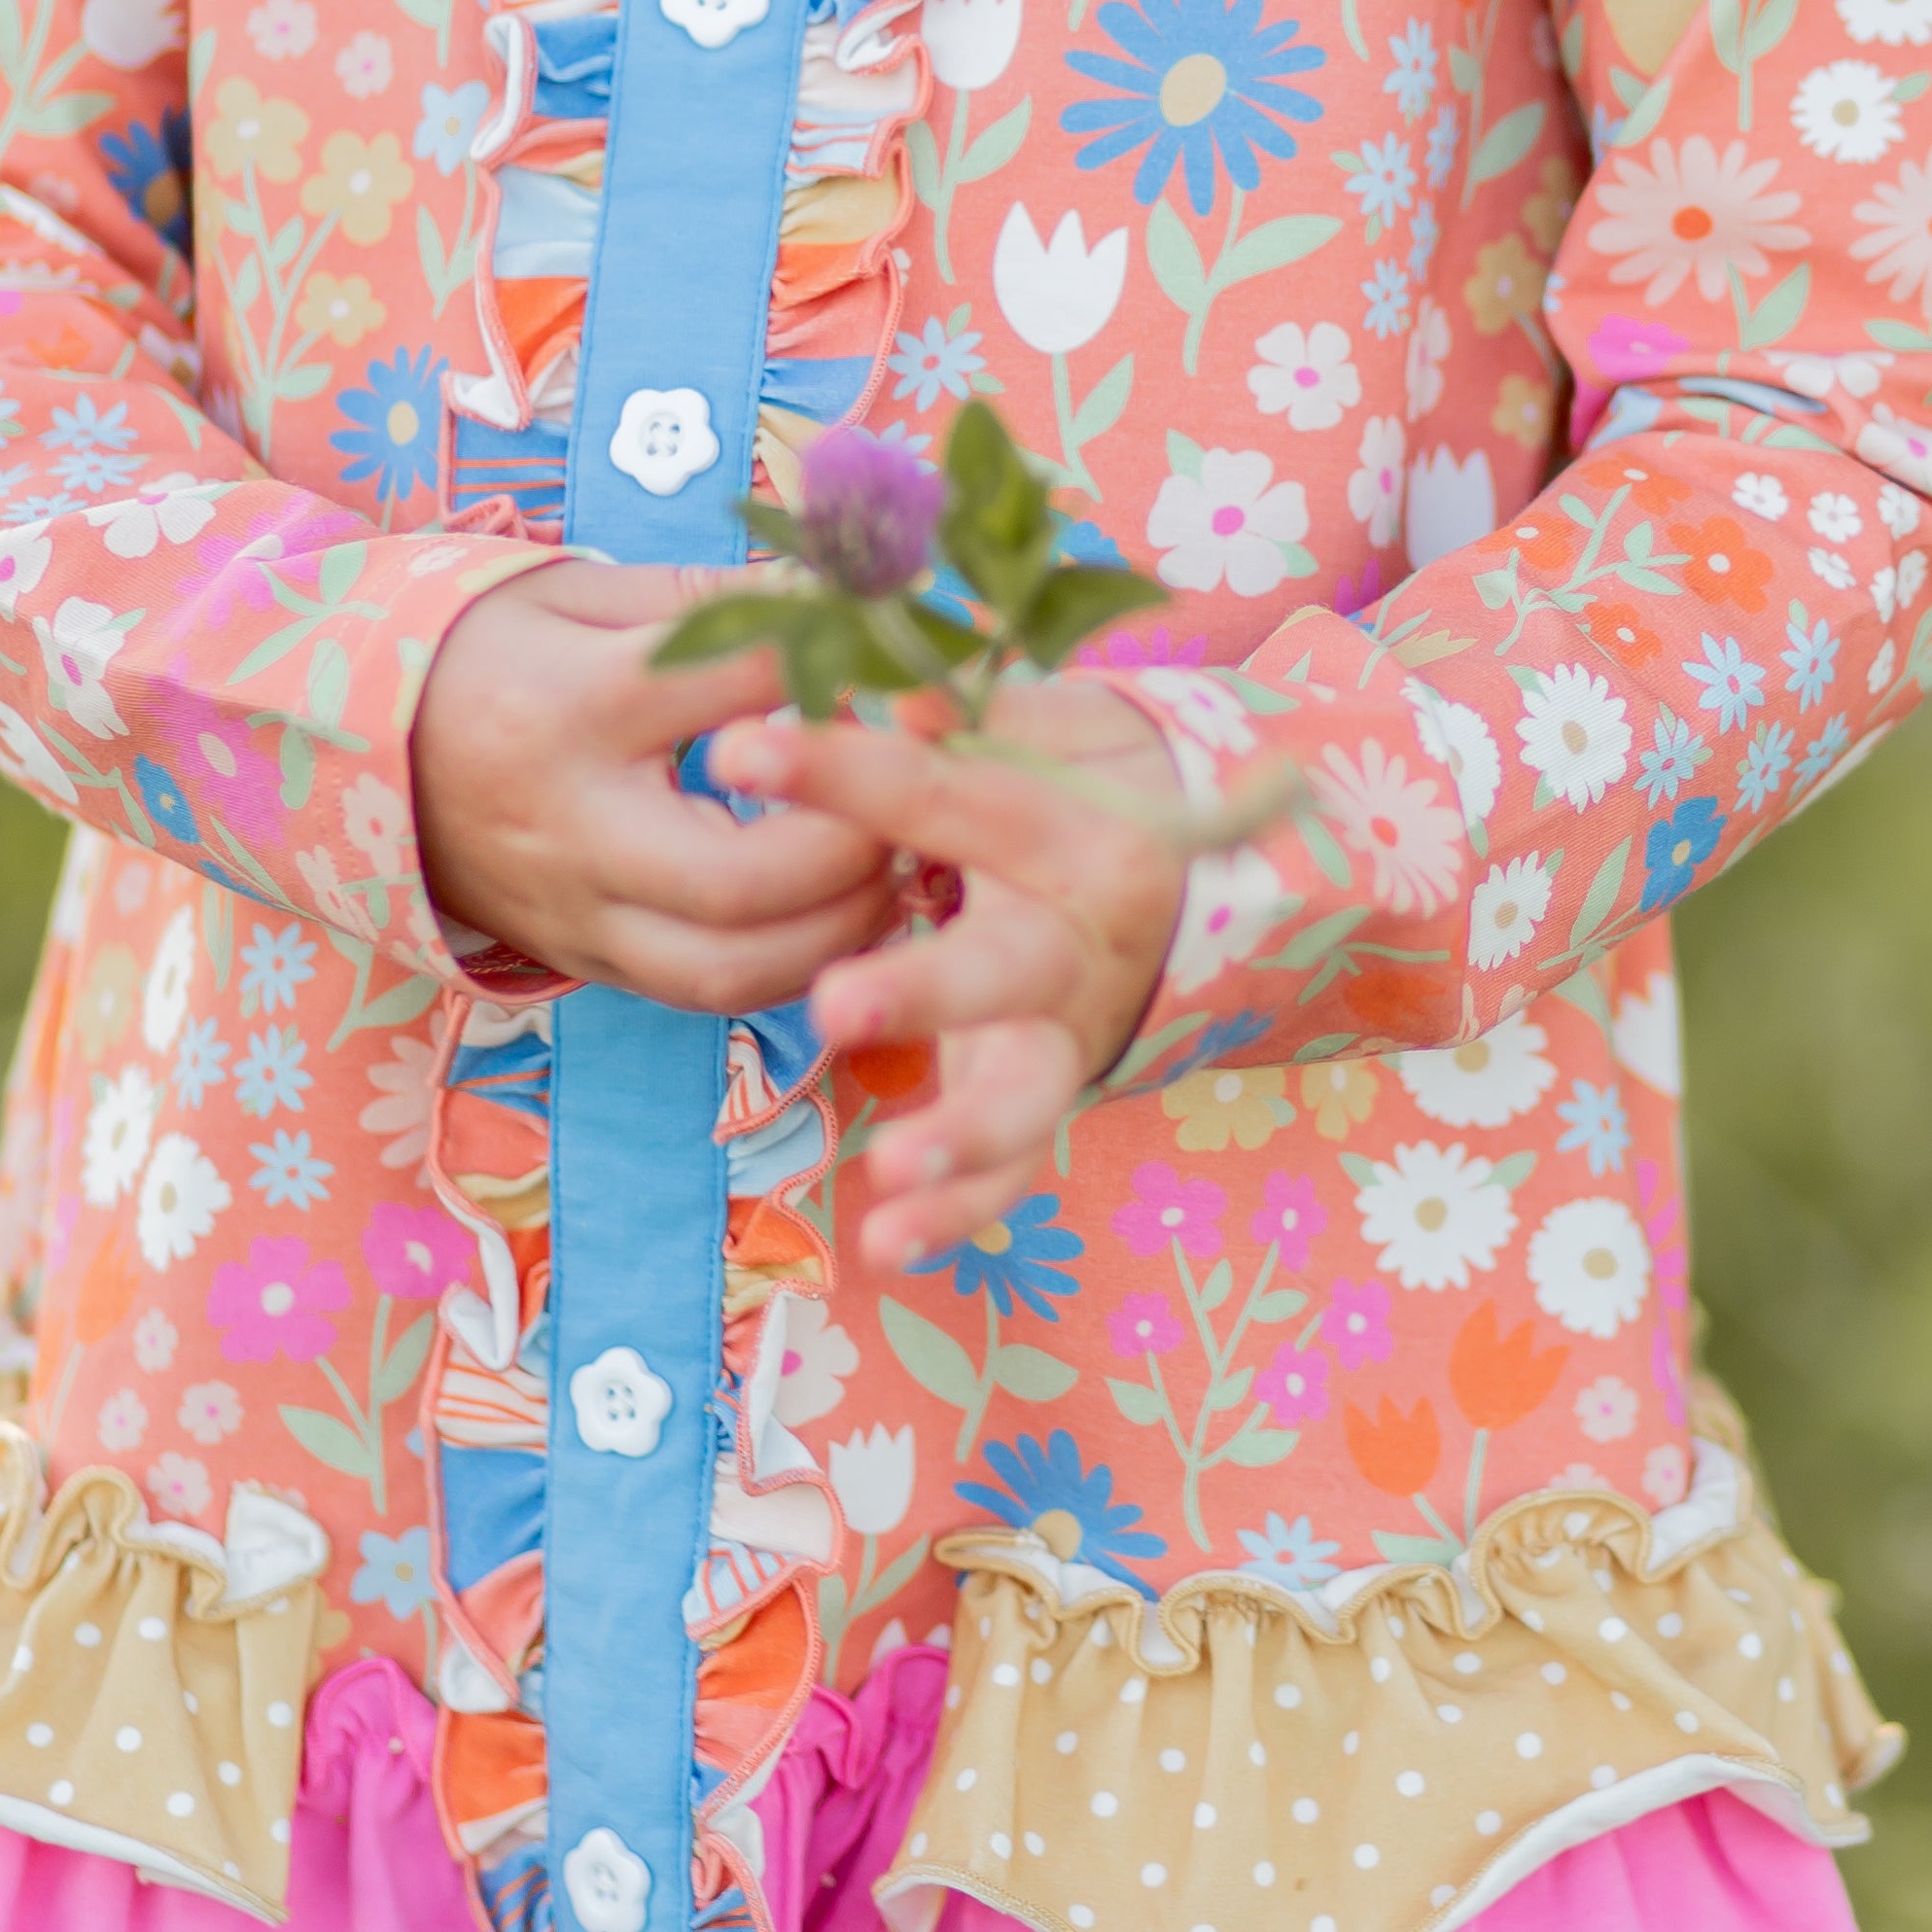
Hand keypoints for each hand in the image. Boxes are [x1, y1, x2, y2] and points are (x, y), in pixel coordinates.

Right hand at [412, 555, 892, 1005]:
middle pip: (739, 875)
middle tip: (911, 795)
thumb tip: (848, 593)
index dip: (842, 669)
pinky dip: (795, 964)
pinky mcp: (583, 959)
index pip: (738, 684)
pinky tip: (845, 912)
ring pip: (729, 967)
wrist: (360, 749)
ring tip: (897, 863)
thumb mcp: (581, 592)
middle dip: (851, 842)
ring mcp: (575, 910)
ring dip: (840, 928)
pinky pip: (705, 994)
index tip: (908, 662)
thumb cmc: (489, 652)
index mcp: (575, 705)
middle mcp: (572, 825)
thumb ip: (711, 599)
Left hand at [709, 681, 1183, 1273]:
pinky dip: (957, 1212)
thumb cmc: (1082, 787)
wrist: (1193, 877)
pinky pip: (1013, 1170)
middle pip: (1002, 968)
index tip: (737, 750)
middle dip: (924, 990)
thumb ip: (967, 717)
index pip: (947, 797)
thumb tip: (889, 688)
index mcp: (1075, 830)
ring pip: (1023, 1092)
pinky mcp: (1049, 1098)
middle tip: (835, 1006)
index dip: (842, 770)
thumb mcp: (1048, 732)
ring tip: (891, 1165)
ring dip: (959, 1135)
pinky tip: (887, 1243)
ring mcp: (1068, 1033)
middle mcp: (1080, 942)